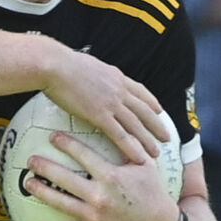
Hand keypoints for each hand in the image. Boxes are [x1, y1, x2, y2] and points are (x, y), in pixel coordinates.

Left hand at [23, 131, 180, 220]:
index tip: (53, 137)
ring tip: (28, 182)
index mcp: (111, 176)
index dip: (66, 144)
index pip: (83, 155)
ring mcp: (95, 215)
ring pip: (61, 202)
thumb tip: (123, 124)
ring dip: (42, 192)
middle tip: (30, 159)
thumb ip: (132, 146)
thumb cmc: (153, 193)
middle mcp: (100, 195)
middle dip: (45, 167)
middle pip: (65, 178)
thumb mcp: (146, 167)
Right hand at [43, 48, 167, 161]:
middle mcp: (118, 89)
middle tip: (166, 136)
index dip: (151, 102)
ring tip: (156, 153)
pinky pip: (120, 135)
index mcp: (115, 76)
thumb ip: (95, 74)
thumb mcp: (87, 64)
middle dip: (157, 125)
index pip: (140, 90)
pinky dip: (132, 148)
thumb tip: (91, 77)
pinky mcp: (99, 115)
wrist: (54, 65)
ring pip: (136, 125)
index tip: (159, 110)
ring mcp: (111, 103)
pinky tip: (139, 158)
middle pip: (144, 110)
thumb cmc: (62, 63)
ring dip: (148, 140)